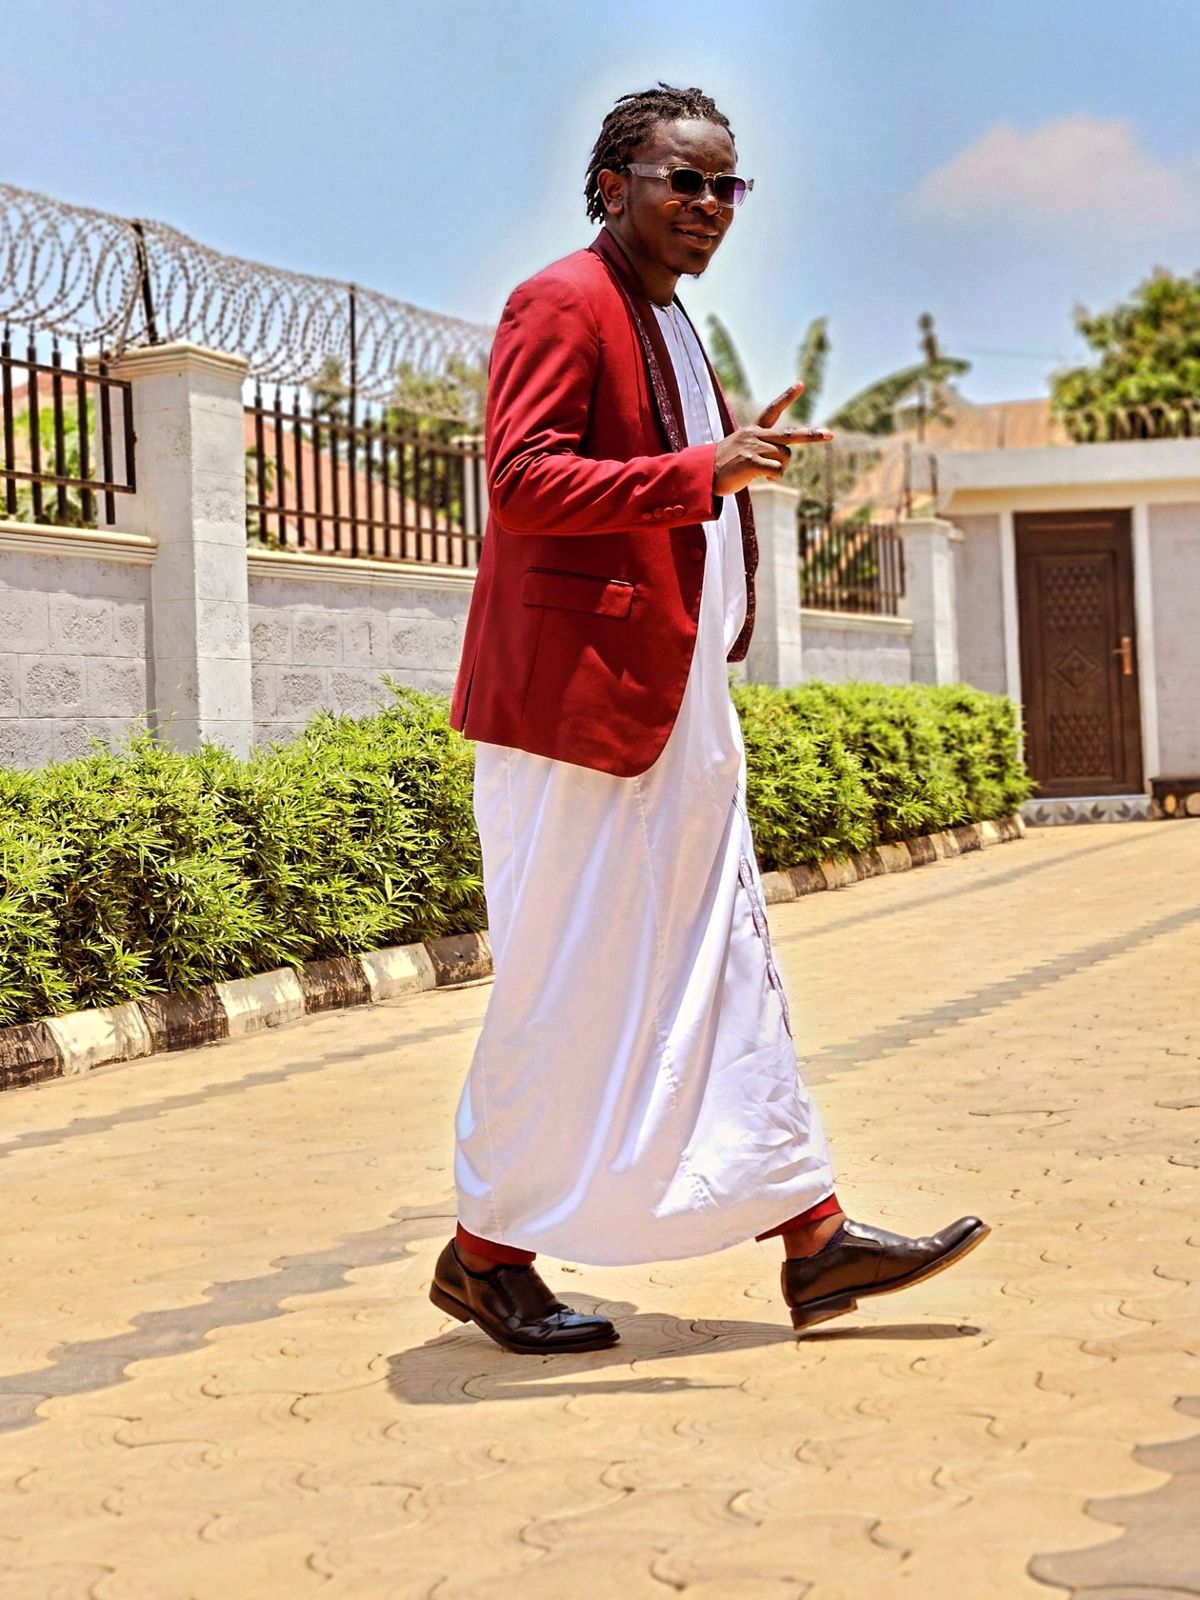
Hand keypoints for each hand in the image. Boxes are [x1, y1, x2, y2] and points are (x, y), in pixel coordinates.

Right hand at [713, 382, 833, 496]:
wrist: (702, 475)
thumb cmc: (723, 466)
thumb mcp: (742, 451)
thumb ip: (763, 450)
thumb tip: (781, 462)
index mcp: (753, 430)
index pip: (772, 409)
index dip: (787, 397)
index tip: (801, 384)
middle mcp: (756, 435)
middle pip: (790, 435)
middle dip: (812, 435)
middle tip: (830, 434)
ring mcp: (754, 447)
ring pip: (785, 457)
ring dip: (781, 468)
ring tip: (765, 473)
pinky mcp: (751, 462)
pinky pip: (777, 469)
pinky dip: (774, 475)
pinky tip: (762, 477)